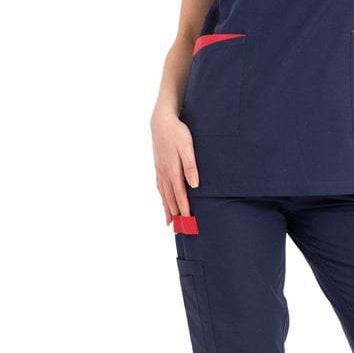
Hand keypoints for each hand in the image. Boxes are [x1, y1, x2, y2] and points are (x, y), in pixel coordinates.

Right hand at [151, 111, 199, 225]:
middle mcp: (164, 173)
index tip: (187, 222)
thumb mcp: (187, 148)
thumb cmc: (177, 133)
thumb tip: (195, 185)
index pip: (180, 195)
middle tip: (178, 230)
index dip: (184, 209)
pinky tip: (163, 199)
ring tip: (169, 222)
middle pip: (170, 199)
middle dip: (174, 215)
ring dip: (167, 208)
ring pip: (163, 194)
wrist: (161, 121)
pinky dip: (162, 196)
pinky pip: (159, 186)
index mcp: (172, 171)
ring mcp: (160, 170)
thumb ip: (191, 167)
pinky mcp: (158, 165)